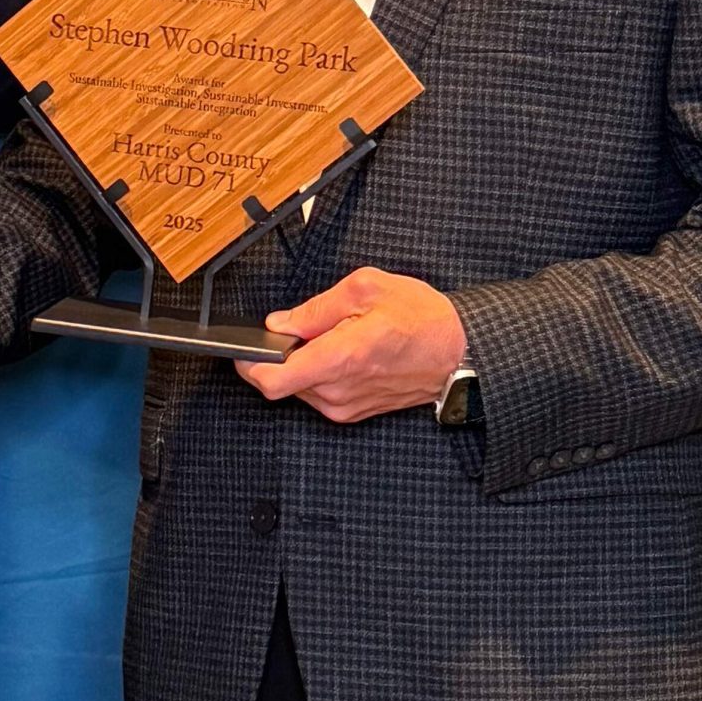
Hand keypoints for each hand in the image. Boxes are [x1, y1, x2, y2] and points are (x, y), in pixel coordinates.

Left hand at [235, 267, 465, 424]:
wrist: (459, 351)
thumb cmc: (420, 317)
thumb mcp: (365, 288)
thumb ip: (315, 308)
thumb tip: (280, 322)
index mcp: (338, 359)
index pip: (271, 381)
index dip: (247, 365)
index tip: (242, 348)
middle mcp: (338, 391)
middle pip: (281, 382)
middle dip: (282, 354)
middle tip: (302, 326)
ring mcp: (346, 406)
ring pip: (300, 386)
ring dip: (304, 362)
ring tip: (335, 335)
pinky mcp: (354, 412)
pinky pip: (320, 392)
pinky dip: (321, 371)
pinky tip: (345, 350)